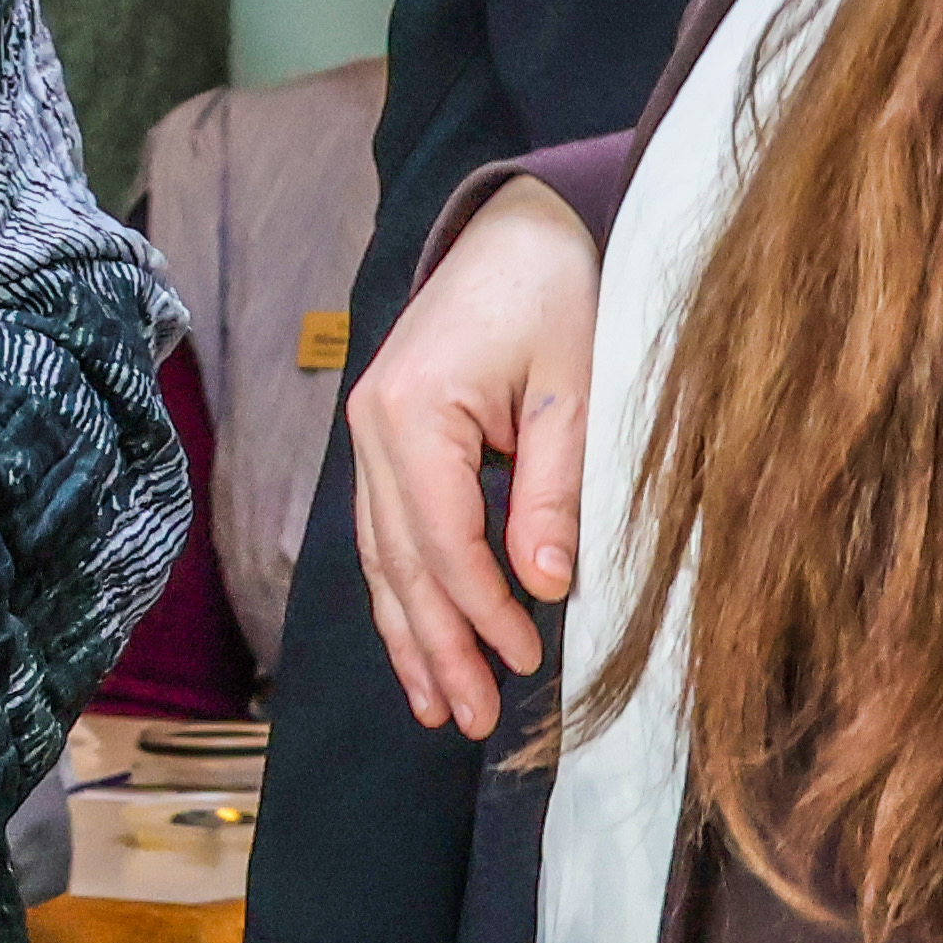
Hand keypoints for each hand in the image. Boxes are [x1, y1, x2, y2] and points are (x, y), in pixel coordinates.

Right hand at [346, 178, 602, 735]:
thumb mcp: (575, 385)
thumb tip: (546, 583)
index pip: (441, 538)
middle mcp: (369, 425)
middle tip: (474, 719)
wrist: (516, 224)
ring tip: (438, 706)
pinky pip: (385, 532)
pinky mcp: (384, 440)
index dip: (481, 609)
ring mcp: (367, 433)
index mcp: (409, 409)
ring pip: (380, 555)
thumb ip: (553, 486)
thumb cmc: (556, 289)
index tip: (524, 659)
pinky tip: (419, 639)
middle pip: (398, 560)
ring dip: (409, 633)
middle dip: (435, 645)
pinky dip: (404, 590)